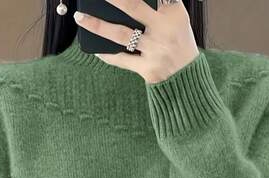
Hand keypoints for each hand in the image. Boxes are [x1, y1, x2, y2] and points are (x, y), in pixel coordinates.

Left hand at [73, 0, 199, 83]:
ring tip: (80, 18)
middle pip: (133, 6)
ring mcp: (155, 50)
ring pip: (121, 34)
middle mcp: (164, 30)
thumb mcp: (176, 19)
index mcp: (173, 13)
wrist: (188, 79)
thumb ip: (159, 5)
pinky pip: (122, 60)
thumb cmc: (178, 44)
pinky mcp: (147, 69)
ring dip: (98, 25)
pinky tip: (94, 48)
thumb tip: (123, 3)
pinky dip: (106, 55)